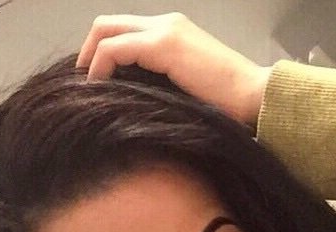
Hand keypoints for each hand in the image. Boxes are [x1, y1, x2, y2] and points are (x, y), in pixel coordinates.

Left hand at [77, 13, 270, 125]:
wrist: (252, 97)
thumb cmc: (225, 104)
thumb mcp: (185, 88)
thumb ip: (160, 82)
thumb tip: (131, 97)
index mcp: (172, 32)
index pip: (124, 31)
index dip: (102, 54)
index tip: (95, 83)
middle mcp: (166, 23)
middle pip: (108, 24)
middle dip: (87, 51)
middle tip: (83, 83)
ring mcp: (164, 30)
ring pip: (105, 31)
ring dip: (89, 59)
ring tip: (87, 89)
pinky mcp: (163, 45)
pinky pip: (113, 49)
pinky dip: (98, 67)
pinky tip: (98, 89)